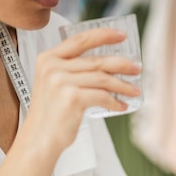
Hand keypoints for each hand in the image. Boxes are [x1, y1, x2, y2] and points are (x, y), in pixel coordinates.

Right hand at [27, 27, 140, 151]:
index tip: (121, 35)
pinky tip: (121, 106)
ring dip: (122, 85)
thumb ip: (72, 70)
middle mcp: (53, 67)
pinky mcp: (72, 98)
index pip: (80, 40)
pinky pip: (102, 96)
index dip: (103, 35)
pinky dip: (115, 101)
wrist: (39, 139)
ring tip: (134, 90)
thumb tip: (107, 66)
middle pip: (96, 61)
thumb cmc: (50, 115)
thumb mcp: (54, 84)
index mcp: (48, 59)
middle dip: (121, 64)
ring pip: (102, 78)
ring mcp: (61, 82)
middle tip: (136, 68)